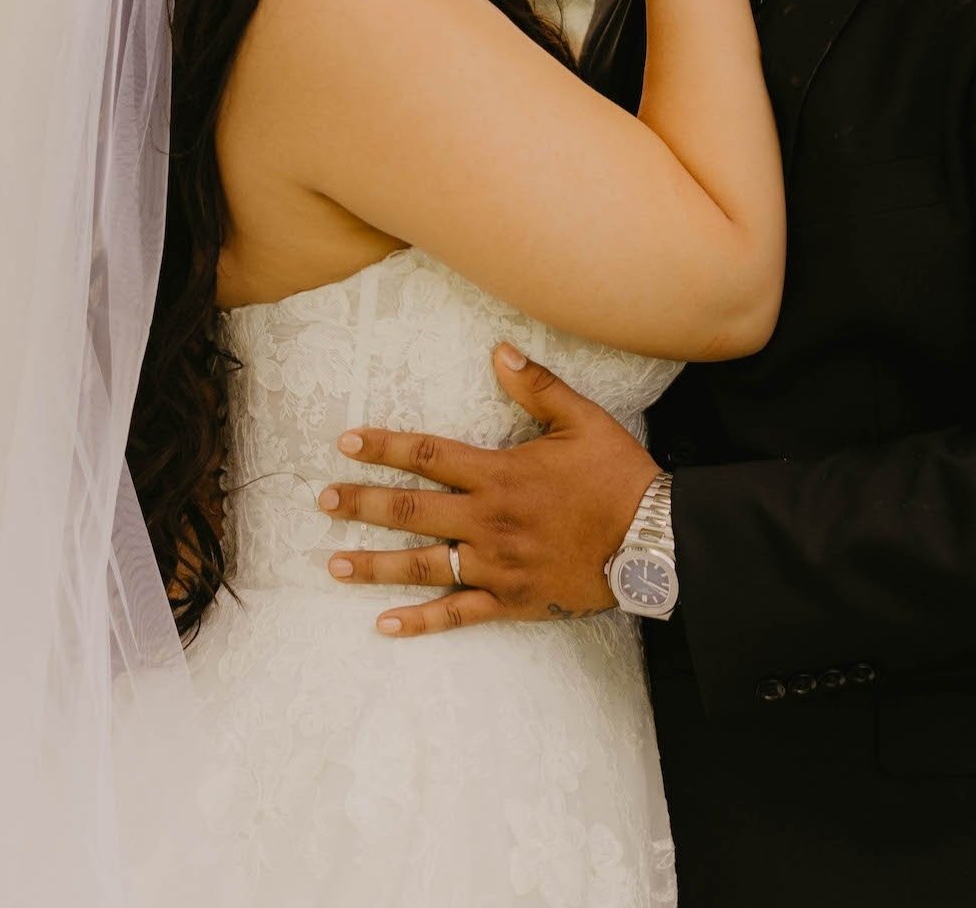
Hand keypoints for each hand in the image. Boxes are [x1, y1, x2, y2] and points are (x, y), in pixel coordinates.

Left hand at [319, 344, 660, 636]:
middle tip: (322, 500)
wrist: (653, 541)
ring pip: (421, 565)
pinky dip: (420, 621)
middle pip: (411, 510)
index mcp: (499, 473)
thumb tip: (499, 350)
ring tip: (332, 562)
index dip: (384, 446)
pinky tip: (385, 625)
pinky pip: (456, 614)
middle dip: (361, 504)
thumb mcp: (582, 419)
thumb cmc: (617, 476)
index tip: (346, 442)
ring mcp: (495, 565)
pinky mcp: (511, 600)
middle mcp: (487, 520)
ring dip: (373, 563)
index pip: (428, 455)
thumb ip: (537, 386)